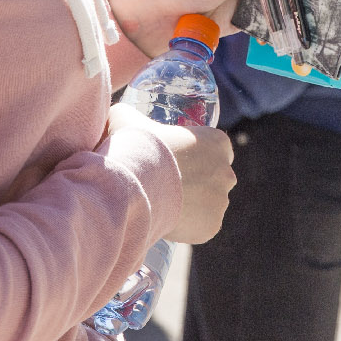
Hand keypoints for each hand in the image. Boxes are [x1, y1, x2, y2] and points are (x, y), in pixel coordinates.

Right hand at [111, 105, 236, 242]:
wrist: (135, 185)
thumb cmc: (136, 148)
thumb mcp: (126, 120)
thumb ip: (125, 114)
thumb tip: (113, 113)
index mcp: (218, 143)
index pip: (214, 150)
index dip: (194, 157)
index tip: (174, 164)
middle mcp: (227, 172)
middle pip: (214, 179)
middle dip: (196, 183)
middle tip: (166, 186)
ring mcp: (222, 201)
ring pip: (209, 205)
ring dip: (192, 206)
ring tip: (163, 205)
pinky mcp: (213, 226)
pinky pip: (202, 227)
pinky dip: (189, 227)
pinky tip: (169, 222)